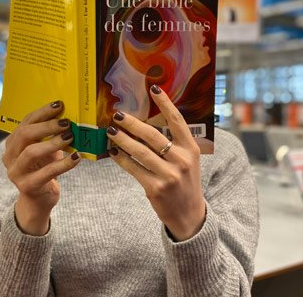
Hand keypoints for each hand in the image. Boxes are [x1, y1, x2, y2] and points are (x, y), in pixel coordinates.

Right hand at [2, 100, 80, 234]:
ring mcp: (16, 172)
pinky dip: (63, 164)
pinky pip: (46, 173)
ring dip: (53, 143)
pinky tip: (76, 157)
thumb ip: (51, 134)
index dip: (42, 113)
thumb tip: (69, 115)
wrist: (39, 199)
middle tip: (66, 123)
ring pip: (31, 152)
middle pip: (25, 135)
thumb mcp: (46, 149)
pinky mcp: (27, 186)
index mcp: (12, 143)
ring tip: (70, 137)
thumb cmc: (44, 168)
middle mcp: (9, 156)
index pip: (25, 122)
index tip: (60, 105)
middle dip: (47, 126)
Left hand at [107, 85, 205, 240]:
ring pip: (140, 151)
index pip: (177, 121)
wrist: (189, 214)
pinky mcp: (155, 188)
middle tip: (118, 114)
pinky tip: (113, 152)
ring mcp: (169, 175)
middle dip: (133, 123)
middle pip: (153, 135)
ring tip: (111, 131)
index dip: (165, 103)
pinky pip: (134, 169)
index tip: (153, 88)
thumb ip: (174, 143)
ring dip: (123, 140)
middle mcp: (182, 160)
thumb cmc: (185, 182)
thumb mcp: (188, 160)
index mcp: (191, 149)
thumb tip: (146, 124)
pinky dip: (121, 159)